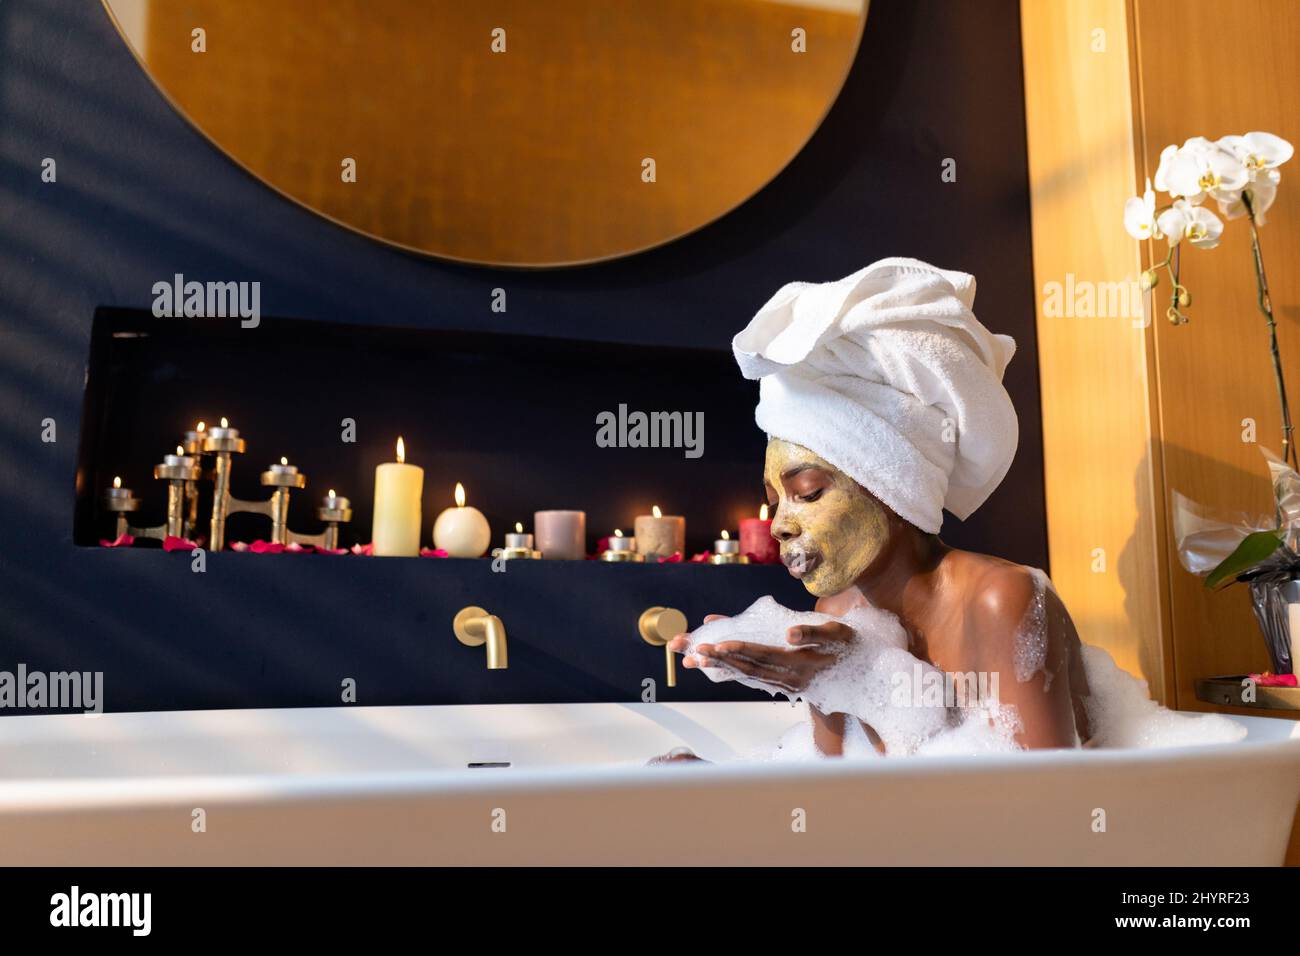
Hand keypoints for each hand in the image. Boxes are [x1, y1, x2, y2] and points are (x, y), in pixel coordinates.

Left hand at [667, 617, 854, 693]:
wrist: (867, 675)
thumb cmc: (852, 646)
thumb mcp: (838, 634)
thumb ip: (814, 633)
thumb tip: (790, 634)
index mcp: (800, 664)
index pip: (764, 656)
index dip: (740, 651)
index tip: (718, 645)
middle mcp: (790, 678)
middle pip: (750, 668)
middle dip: (721, 660)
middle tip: (695, 652)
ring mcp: (787, 684)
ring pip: (749, 675)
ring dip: (722, 668)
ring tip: (698, 659)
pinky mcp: (786, 684)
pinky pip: (755, 678)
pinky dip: (735, 672)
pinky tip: (718, 666)